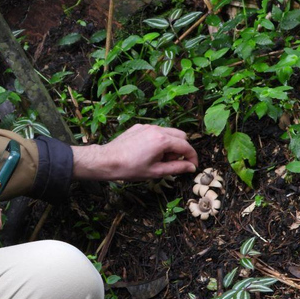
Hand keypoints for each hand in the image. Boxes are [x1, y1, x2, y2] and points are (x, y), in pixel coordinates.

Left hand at [72, 124, 197, 180]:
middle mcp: (156, 129)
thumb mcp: (156, 172)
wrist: (107, 160)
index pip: (186, 146)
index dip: (192, 158)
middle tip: (171, 162)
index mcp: (162, 140)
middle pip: (180, 136)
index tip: (192, 166)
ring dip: (170, 144)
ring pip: (169, 132)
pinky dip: (159, 140)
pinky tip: (148, 152)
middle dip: (181, 149)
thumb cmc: (130, 168)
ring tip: (159, 158)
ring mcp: (147, 126)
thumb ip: (177, 168)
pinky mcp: (138, 127)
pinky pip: (156, 131)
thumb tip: (191, 167)